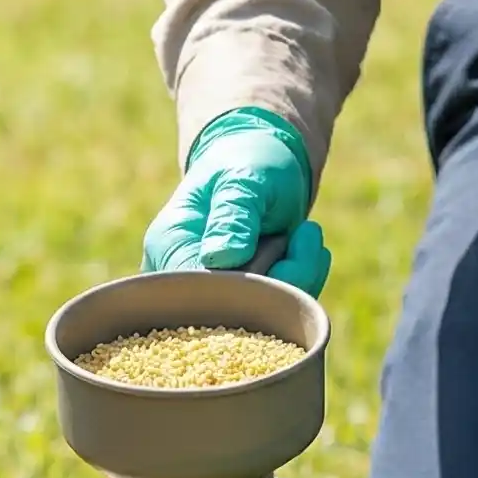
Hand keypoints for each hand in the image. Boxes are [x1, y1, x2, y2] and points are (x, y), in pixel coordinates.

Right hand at [142, 108, 332, 296]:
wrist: (259, 162)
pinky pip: (277, 309)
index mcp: (169, 246)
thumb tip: (221, 257)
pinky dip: (303, 280)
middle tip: (307, 232)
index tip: (282, 243)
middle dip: (283, 278)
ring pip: (262, 315)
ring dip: (300, 277)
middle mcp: (184, 278)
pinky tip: (307, 247)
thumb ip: (233, 215)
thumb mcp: (243, 180)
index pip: (200, 292)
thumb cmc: (246, 162)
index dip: (247, 283)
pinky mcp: (243, 300)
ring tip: (308, 233)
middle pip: (234, 311)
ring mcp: (215, 293)